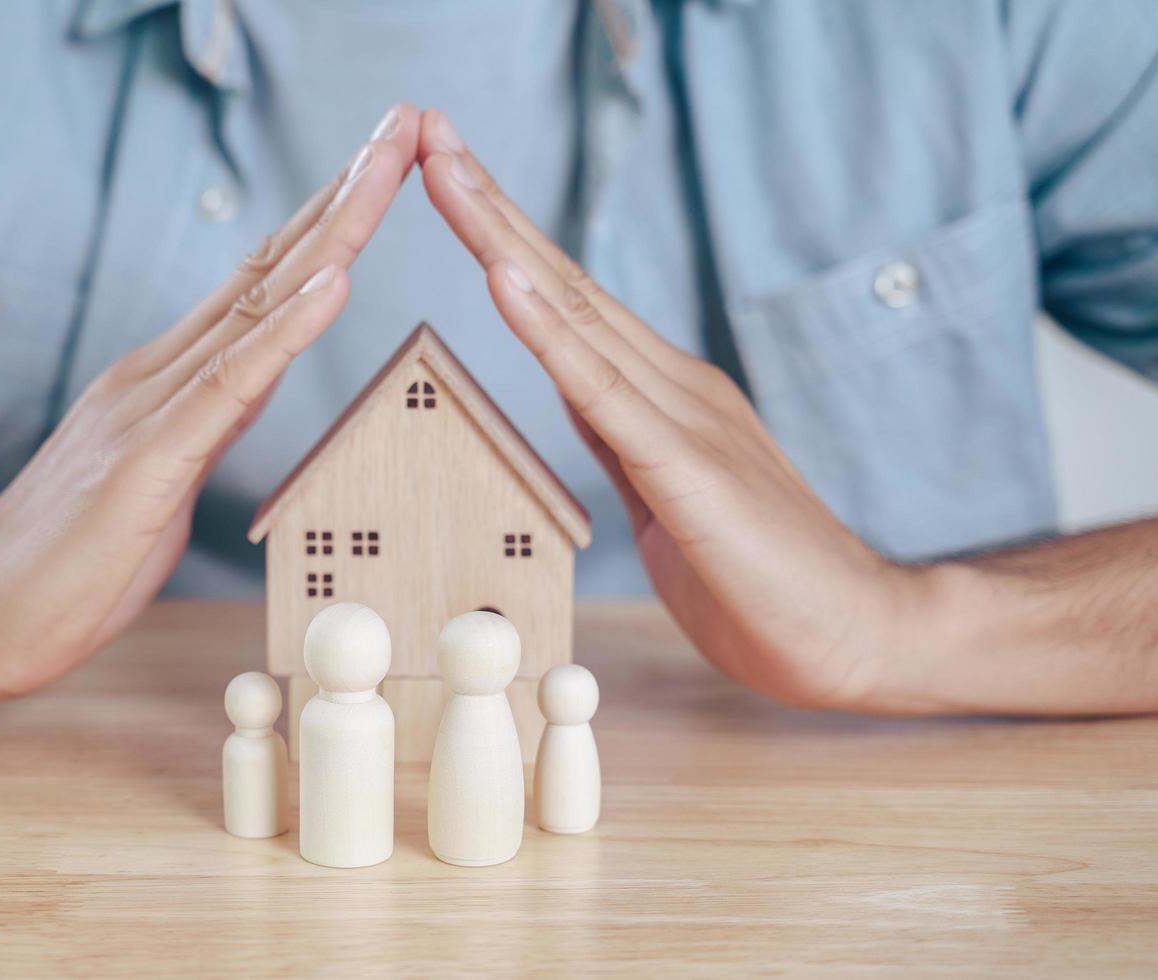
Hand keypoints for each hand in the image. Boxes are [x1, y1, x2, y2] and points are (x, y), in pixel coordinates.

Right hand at [0, 104, 420, 699]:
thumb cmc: (70, 557)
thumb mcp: (161, 473)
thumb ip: (208, 417)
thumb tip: (258, 381)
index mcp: (167, 376)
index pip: (262, 281)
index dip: (326, 219)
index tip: (382, 165)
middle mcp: (160, 372)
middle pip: (271, 267)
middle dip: (345, 193)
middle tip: (406, 123)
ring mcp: (149, 409)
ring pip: (259, 305)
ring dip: (333, 232)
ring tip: (386, 164)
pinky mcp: (146, 463)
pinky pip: (229, 386)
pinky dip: (287, 330)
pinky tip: (333, 283)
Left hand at [418, 109, 923, 710]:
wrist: (857, 636)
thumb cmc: (760, 579)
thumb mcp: (665, 497)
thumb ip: (621, 437)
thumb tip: (572, 392)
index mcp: (662, 394)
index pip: (567, 302)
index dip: (503, 238)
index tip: (448, 179)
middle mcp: (671, 384)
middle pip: (563, 282)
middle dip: (489, 206)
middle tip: (428, 131)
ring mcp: (684, 416)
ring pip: (575, 314)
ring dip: (502, 240)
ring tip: (447, 171)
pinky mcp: (689, 467)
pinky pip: (603, 390)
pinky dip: (547, 330)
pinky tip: (503, 277)